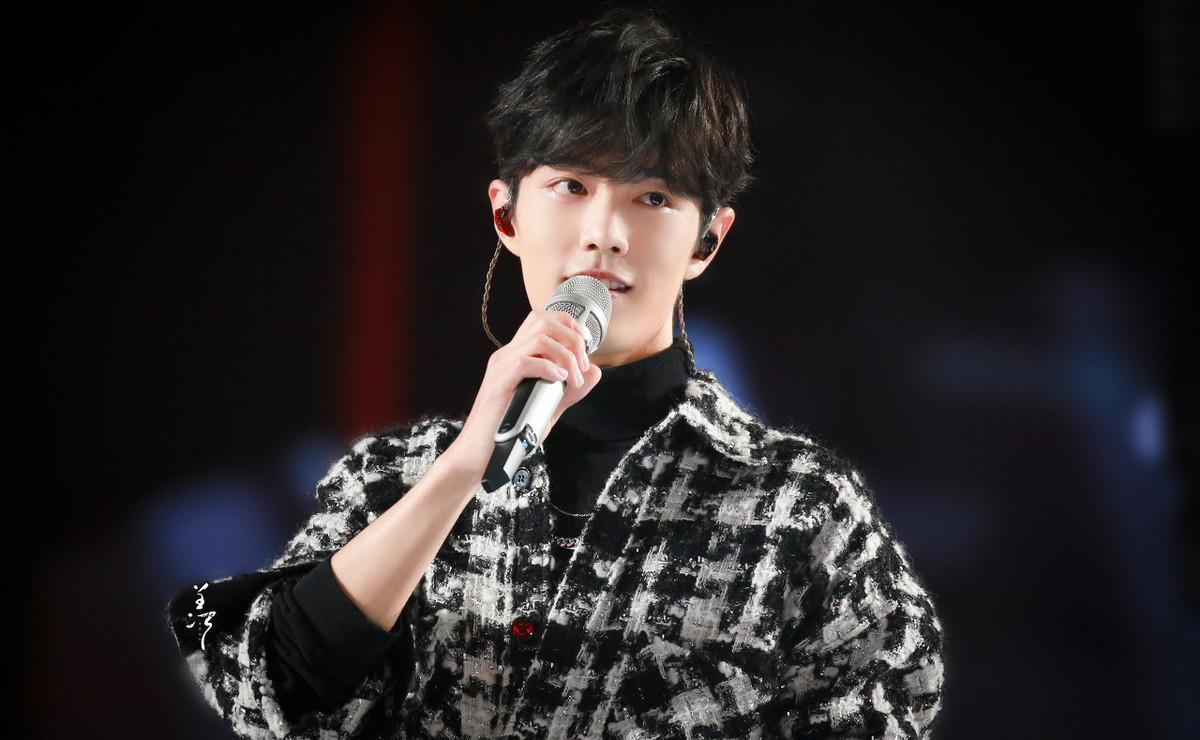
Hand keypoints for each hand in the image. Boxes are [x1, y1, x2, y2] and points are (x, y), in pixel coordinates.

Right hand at [441, 309, 601, 480]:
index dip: (568, 324)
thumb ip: (571, 388)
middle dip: (572, 338)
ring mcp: (500, 367)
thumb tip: (595, 371)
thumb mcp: (549, 404)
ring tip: (572, 379)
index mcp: (516, 355)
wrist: (482, 453)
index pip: (541, 320)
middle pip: (542, 321)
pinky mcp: (498, 383)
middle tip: (582, 364)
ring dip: (565, 357)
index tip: (585, 343)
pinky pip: (525, 362)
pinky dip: (548, 368)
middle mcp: (506, 355)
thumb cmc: (510, 430)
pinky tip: (558, 381)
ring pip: (539, 340)